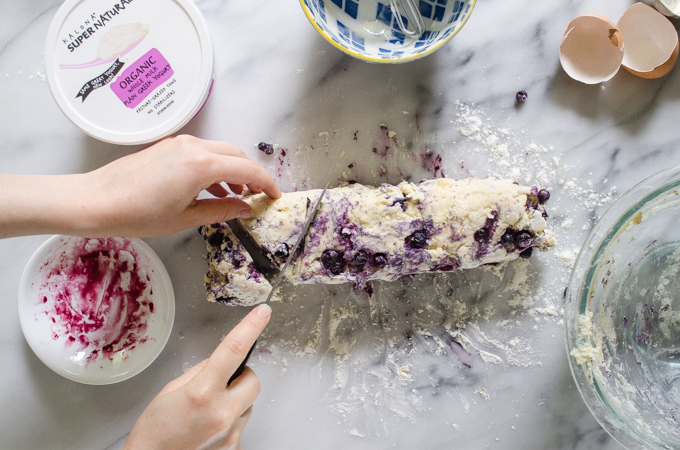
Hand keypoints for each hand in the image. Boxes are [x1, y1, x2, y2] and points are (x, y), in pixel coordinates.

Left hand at [0, 135, 281, 237]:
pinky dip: (215, 168)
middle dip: (252, 174)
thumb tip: (247, 209)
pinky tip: (212, 190)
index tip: (276, 196)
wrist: (95, 201)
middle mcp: (193, 146)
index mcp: (202, 164)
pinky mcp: (168, 147)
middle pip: (236, 155)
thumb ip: (223, 210)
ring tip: (237, 197)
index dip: (266, 183)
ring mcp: (179, 144)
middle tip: (259, 196)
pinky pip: (202, 153)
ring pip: (220, 152)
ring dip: (233, 171)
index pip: (247, 169)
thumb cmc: (138, 214)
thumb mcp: (186, 218)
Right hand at [123, 304, 271, 449]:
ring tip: (208, 411)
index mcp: (202, 392)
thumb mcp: (171, 390)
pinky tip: (209, 427)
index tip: (262, 313)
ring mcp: (231, 433)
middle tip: (221, 383)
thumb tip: (220, 362)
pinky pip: (241, 424)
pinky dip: (230, 421)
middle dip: (240, 377)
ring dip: (235, 400)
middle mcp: (222, 412)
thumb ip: (200, 372)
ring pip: (248, 403)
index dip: (250, 328)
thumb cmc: (155, 431)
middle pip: (253, 380)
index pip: (233, 350)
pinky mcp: (235, 447)